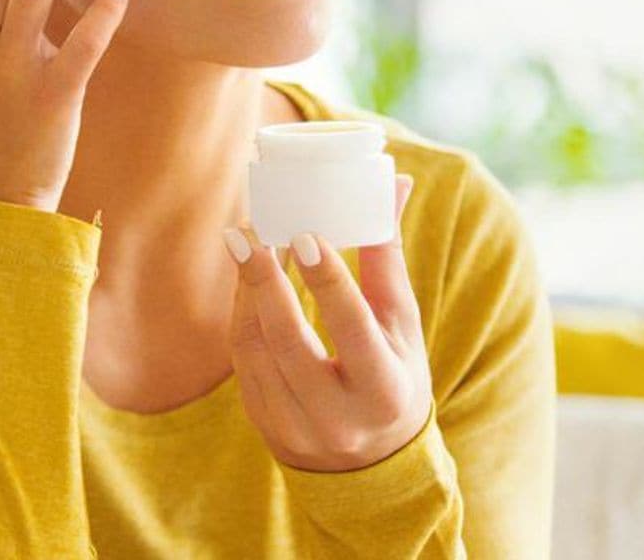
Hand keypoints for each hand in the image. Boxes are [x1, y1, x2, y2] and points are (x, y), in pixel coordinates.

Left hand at [224, 176, 430, 471]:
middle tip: (250, 230)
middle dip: (266, 282)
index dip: (327, 281)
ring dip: (247, 291)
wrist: (372, 463)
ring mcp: (296, 428)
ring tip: (246, 241)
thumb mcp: (401, 324)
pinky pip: (242, 363)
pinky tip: (245, 277)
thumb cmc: (393, 372)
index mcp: (384, 392)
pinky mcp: (264, 425)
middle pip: (290, 343)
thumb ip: (388, 256)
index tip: (303, 233)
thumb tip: (394, 181)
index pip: (352, 329)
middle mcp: (338, 419)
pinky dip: (242, 314)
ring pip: (256, 351)